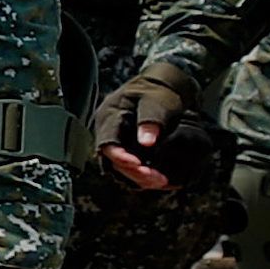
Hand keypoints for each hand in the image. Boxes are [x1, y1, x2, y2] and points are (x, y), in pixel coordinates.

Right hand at [90, 64, 201, 194]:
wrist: (161, 88)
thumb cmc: (157, 92)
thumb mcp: (156, 102)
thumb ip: (151, 120)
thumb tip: (147, 143)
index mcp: (109, 116)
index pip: (107, 141)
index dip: (120, 157)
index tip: (139, 165)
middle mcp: (107, 132)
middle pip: (112, 160)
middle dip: (134, 172)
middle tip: (158, 179)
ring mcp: (116, 143)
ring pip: (120, 169)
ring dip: (139, 178)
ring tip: (162, 180)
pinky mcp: (126, 151)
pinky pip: (129, 170)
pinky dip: (143, 177)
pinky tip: (159, 179)